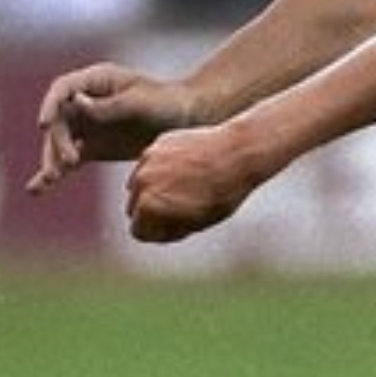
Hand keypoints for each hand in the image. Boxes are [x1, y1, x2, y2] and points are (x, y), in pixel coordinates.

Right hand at [27, 63, 194, 195]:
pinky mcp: (91, 147)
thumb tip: (77, 102)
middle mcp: (86, 102)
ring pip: (59, 142)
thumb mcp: (140, 102)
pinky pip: (68, 159)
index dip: (50, 105)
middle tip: (69, 161)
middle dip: (57, 140)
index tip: (43, 124)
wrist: (189, 120)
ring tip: (51, 179)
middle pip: (59, 120)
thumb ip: (109, 106)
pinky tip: (37, 189)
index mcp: (98, 81)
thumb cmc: (167, 102)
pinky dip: (55, 172)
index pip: (63, 89)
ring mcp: (87, 125)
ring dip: (52, 159)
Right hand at [125, 124, 265, 242]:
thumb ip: (170, 229)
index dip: (161, 232)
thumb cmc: (224, 192)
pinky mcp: (159, 143)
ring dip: (155, 188)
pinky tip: (189, 166)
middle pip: (135, 208)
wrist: (241, 152)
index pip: (139, 231)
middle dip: (153, 211)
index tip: (181, 225)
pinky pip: (152, 163)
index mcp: (149, 208)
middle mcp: (142, 183)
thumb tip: (155, 229)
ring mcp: (148, 160)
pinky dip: (164, 168)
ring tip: (186, 186)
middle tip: (185, 206)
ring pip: (140, 184)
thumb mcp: (199, 223)